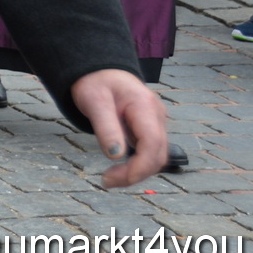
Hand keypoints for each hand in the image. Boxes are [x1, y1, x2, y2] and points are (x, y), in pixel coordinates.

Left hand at [69, 68, 167, 187]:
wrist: (100, 70)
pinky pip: (150, 152)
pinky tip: (119, 168)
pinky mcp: (151, 129)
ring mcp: (156, 123)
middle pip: (158, 155)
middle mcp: (156, 116)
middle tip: (106, 181)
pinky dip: (138, 164)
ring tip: (110, 178)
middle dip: (136, 174)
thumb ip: (106, 127)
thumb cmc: (95, 82)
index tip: (113, 178)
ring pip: (157, 157)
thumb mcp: (93, 100)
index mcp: (145, 106)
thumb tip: (115, 156)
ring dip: (137, 172)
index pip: (152, 143)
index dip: (139, 167)